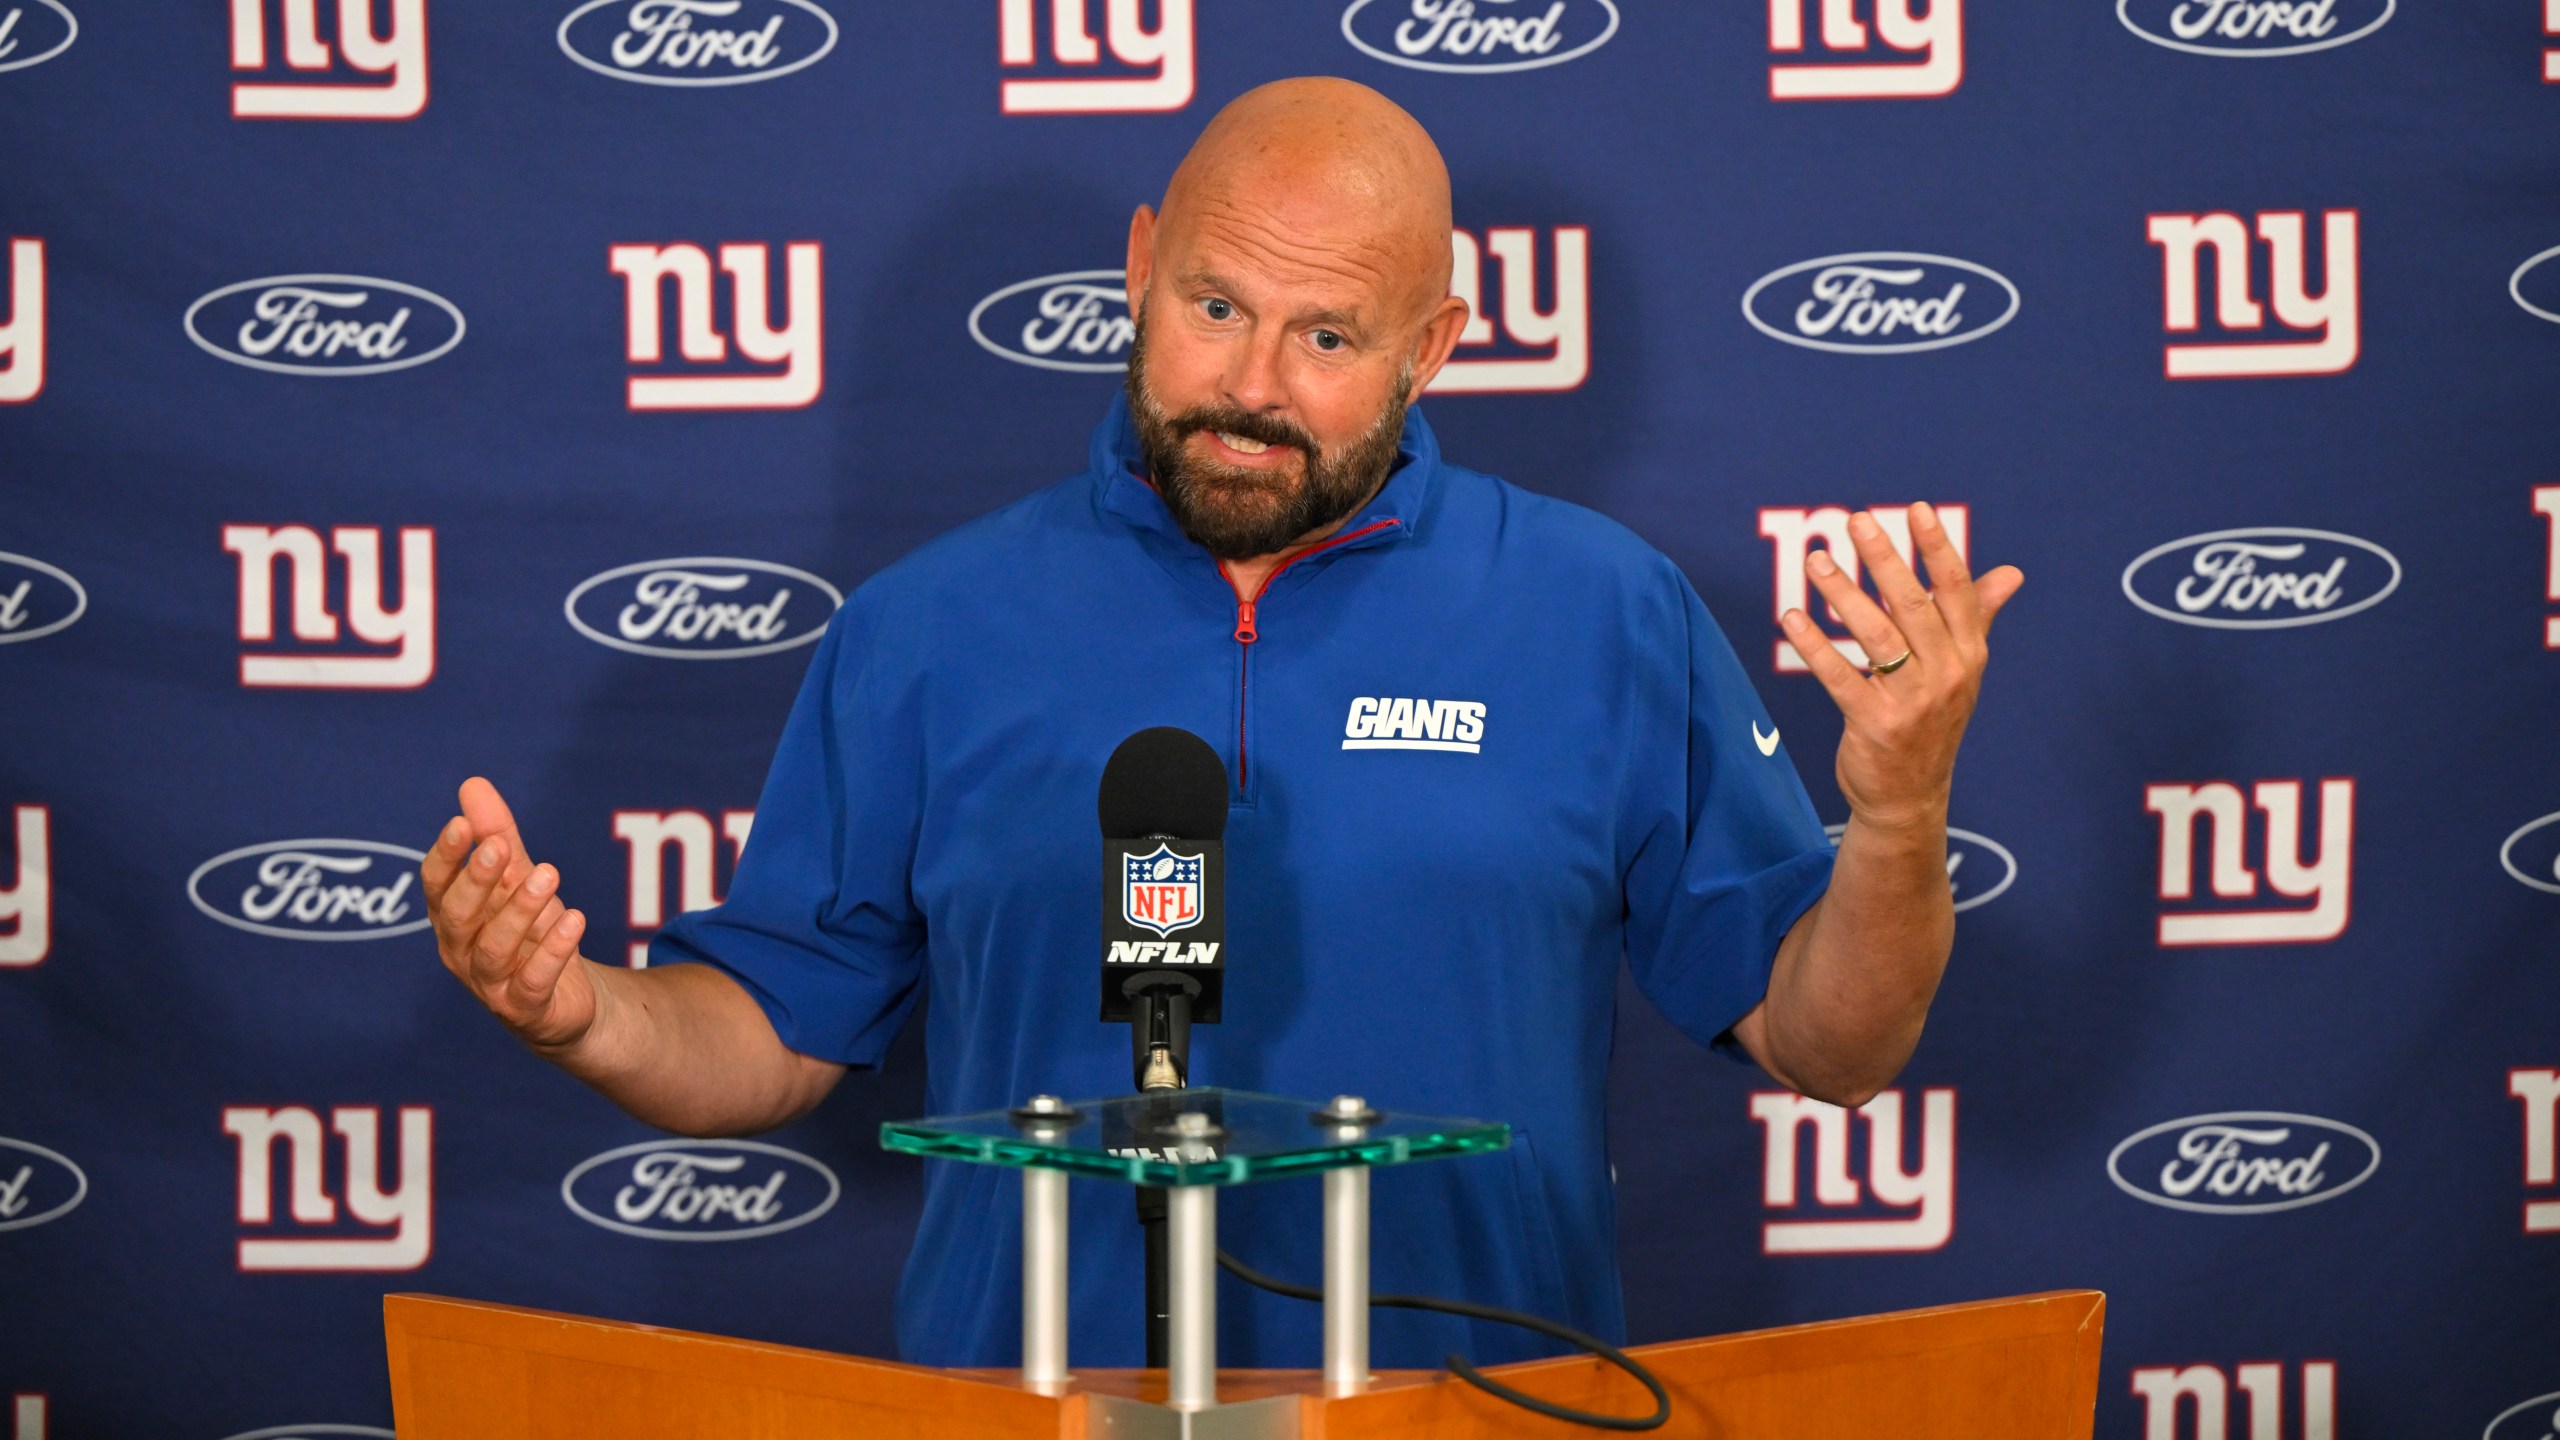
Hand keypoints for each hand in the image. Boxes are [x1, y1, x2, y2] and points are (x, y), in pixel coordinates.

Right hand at [419, 777, 598, 1050]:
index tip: (461, 824)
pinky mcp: (526, 1008)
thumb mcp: (517, 879)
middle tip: (499, 846)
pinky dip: (553, 950)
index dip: (446, 856)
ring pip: (494, 948)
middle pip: (457, 916)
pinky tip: (574, 919)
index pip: (436, 884)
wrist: (568, 1000)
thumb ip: (497, 835)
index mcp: (453, 917)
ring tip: (549, 874)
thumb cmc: (531, 933)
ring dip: (521, 909)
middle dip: (477, 880)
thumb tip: (472, 784)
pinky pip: (534, 981)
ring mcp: (490, 984)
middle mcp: (462, 951)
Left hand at [1778, 503, 2022, 833]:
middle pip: (1913, 605)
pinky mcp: (1875, 725)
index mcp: (1970, 654)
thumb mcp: (1961, 670)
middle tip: (1856, 521)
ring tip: (1817, 560)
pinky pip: (1840, 676)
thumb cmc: (1932, 721)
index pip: (1956, 591)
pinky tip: (1793, 618)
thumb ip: (1979, 617)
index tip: (1917, 509)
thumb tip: (2012, 573)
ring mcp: (1913, 702)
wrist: (1911, 797)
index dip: (1937, 549)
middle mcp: (1947, 674)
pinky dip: (1814, 645)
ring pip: (1875, 635)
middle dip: (1885, 559)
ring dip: (1842, 594)